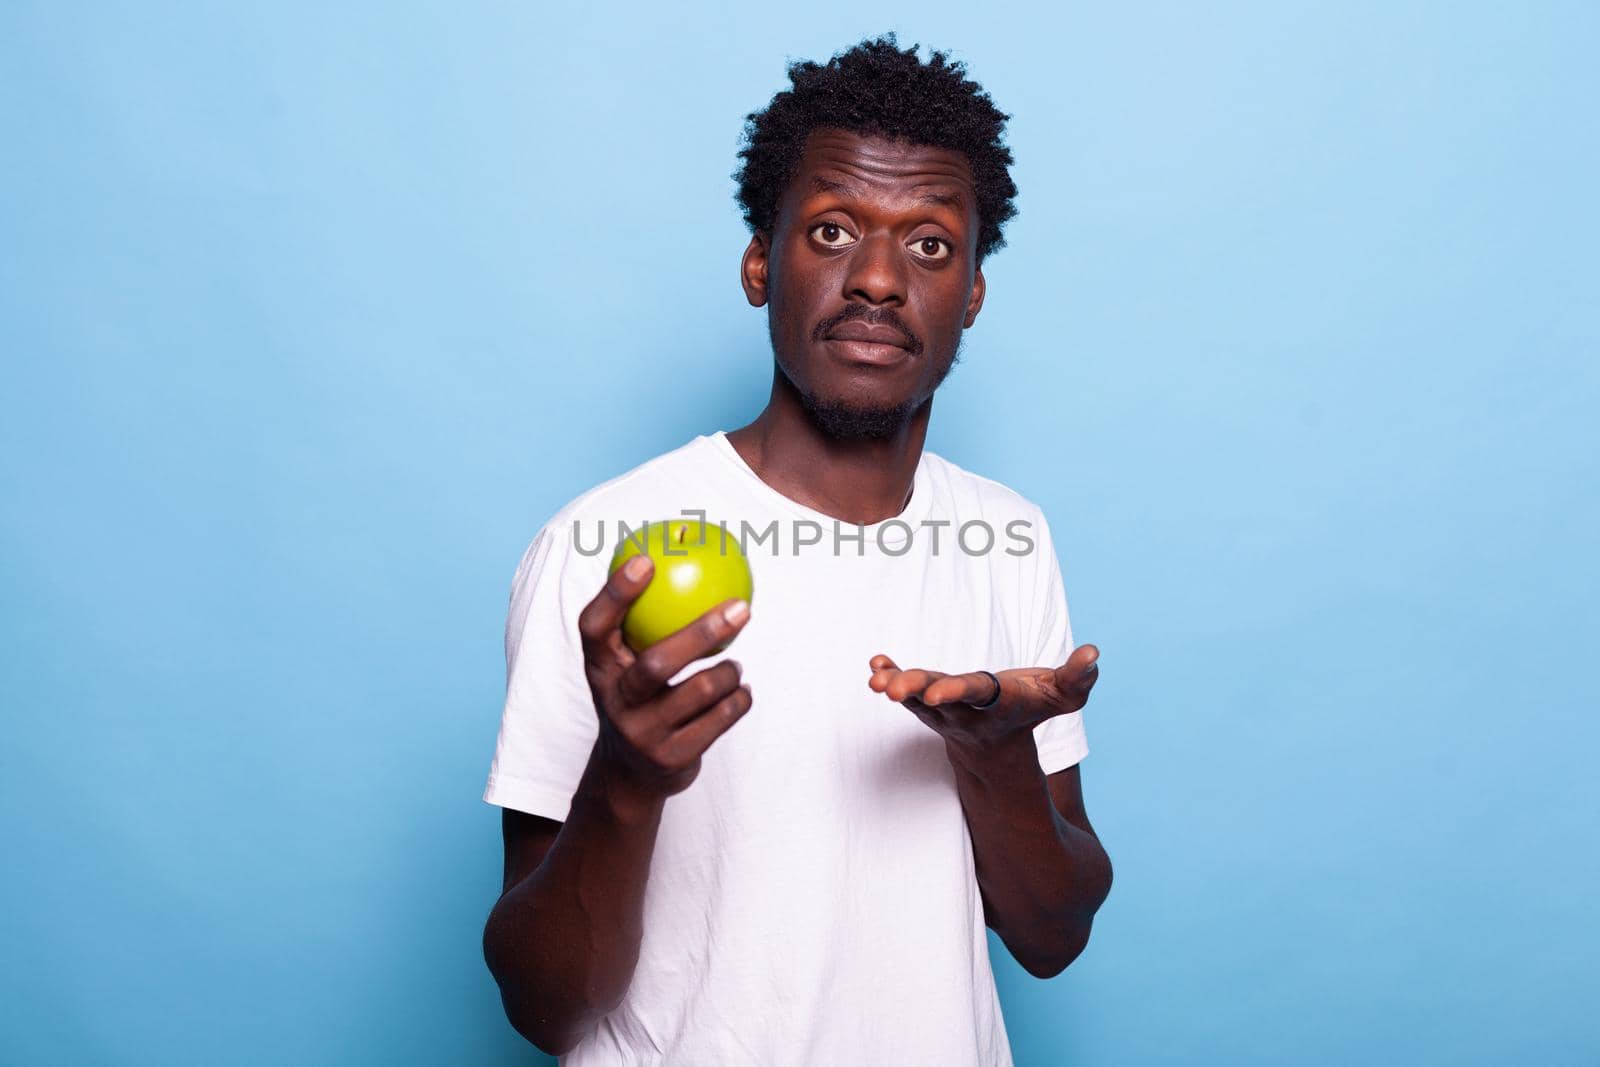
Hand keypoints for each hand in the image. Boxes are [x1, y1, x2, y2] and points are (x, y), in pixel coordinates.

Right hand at [578, 555, 753, 799]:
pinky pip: (720, 720)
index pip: (595, 627)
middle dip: (701, 633)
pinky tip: (742, 692)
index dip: (616, 592)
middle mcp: (614, 702)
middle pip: (656, 664)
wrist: (631, 773)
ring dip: (728, 672)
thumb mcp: (626, 663)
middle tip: (741, 607)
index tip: (647, 559)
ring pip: (699, 692)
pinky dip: (738, 700)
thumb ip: (644, 620)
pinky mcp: (672, 758)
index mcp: (599, 669)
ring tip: (733, 664)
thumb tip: (683, 553)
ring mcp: (643, 734)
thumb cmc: (638, 696)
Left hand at [866, 644, 1100, 754]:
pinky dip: (888, 675)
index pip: (975, 694)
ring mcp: (941, 707)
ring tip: (876, 680)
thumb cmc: (1032, 707)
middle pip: (938, 699)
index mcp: (997, 703)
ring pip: (914, 698)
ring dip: (895, 686)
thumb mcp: (1062, 696)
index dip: (954, 691)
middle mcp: (965, 709)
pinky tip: (875, 664)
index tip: (934, 694)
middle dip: (916, 692)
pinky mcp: (924, 700)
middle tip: (892, 692)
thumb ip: (1077, 676)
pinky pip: (903, 689)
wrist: (999, 746)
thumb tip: (1093, 653)